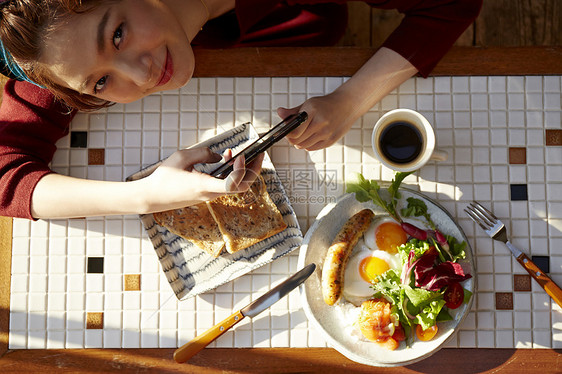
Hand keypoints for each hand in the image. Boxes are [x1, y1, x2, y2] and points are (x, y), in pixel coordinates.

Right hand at [142, 147, 263, 211]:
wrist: (152, 197)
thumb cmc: (165, 177)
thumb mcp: (182, 157)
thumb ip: (203, 153)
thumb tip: (220, 156)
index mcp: (204, 186)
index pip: (233, 185)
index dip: (241, 170)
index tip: (239, 155)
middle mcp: (210, 194)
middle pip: (242, 187)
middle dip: (254, 170)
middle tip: (259, 154)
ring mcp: (210, 195)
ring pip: (236, 186)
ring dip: (244, 170)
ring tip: (244, 153)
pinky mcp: (208, 194)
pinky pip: (226, 184)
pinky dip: (233, 172)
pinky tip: (229, 159)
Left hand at [277, 90, 356, 150]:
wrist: (347, 105)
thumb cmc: (327, 104)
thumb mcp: (309, 104)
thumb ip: (293, 111)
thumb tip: (280, 112)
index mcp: (313, 111)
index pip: (294, 131)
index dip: (287, 133)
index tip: (286, 131)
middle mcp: (321, 123)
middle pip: (297, 140)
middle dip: (292, 138)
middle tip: (292, 133)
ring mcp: (326, 133)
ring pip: (303, 146)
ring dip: (299, 142)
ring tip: (301, 134)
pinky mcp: (330, 141)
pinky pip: (312, 148)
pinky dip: (307, 145)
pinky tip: (309, 137)